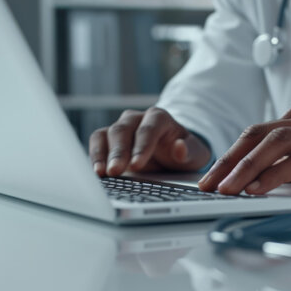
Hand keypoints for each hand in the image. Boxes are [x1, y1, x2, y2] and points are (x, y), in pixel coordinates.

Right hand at [89, 107, 210, 175]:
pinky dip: (95, 156)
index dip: (142, 146)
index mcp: (160, 117)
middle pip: (124, 130)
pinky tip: (96, 172)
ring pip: (107, 134)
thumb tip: (179, 147)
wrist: (173, 154)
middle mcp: (138, 118)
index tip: (136, 165)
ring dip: (102, 154)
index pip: (149, 129)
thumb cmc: (185, 152)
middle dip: (119, 151)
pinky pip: (97, 142)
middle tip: (115, 170)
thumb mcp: (195, 154)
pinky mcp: (109, 138)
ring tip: (102, 173)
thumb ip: (189, 151)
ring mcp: (122, 127)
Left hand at [198, 107, 290, 194]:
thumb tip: (257, 184)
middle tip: (205, 184)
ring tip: (224, 189)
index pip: (255, 135)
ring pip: (274, 143)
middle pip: (256, 135)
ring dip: (245, 167)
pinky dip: (275, 174)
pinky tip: (257, 189)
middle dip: (227, 160)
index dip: (228, 156)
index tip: (209, 178)